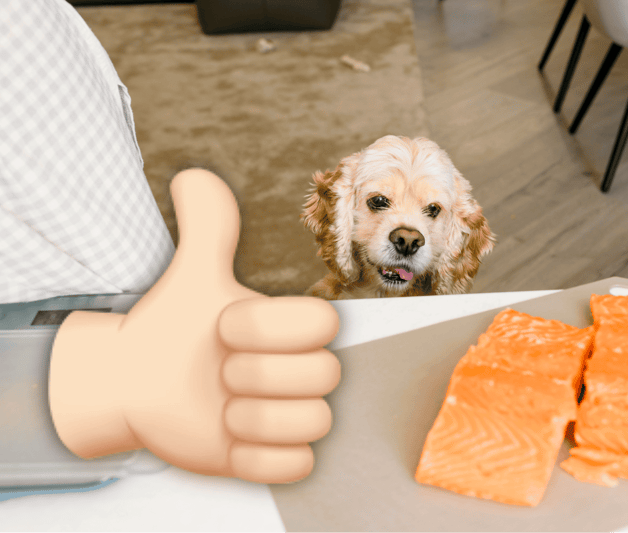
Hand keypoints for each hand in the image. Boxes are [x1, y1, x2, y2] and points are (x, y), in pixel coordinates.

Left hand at [49, 168, 339, 482]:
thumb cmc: (173, 329)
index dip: (269, 328)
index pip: (323, 324)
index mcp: (291, 326)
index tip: (222, 328)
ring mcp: (291, 415)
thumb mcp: (190, 277)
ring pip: (315, 424)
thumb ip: (207, 225)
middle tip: (219, 371)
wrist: (139, 382)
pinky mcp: (276, 458)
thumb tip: (194, 175)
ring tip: (222, 409)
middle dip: (257, 373)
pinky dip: (259, 458)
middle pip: (323, 377)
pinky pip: (296, 467)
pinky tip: (229, 441)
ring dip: (255, 419)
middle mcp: (302, 369)